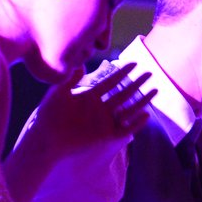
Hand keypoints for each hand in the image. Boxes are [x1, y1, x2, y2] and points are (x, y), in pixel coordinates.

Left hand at [32, 62, 155, 157]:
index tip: (134, 63)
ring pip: (128, 109)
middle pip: (123, 93)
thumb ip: (70, 79)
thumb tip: (82, 65)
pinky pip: (125, 129)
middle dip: (137, 83)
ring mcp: (104, 122)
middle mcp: (99, 108)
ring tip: (155, 91)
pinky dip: (136, 123)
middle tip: (150, 73)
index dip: (122, 72)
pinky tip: (145, 114)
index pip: (110, 82)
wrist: (46, 138)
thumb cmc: (48, 115)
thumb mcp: (58, 93)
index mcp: (89, 96)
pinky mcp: (106, 136)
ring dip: (142, 101)